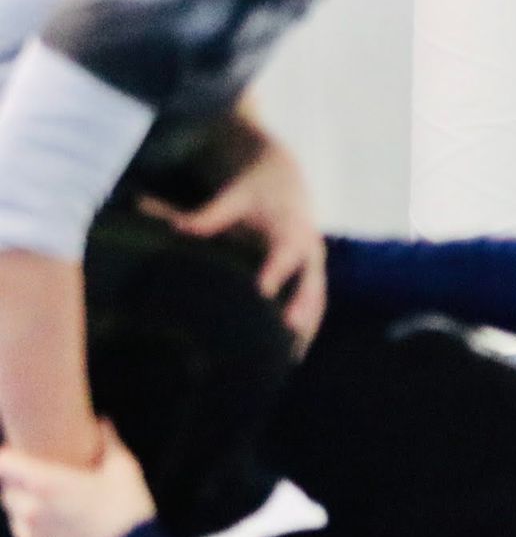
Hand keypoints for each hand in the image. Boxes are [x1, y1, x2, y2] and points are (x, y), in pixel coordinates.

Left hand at [0, 423, 155, 536]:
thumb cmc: (127, 513)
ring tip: (59, 512)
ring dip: (29, 512)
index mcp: (46, 484)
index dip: (6, 457)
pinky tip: (64, 534)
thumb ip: (109, 442)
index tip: (15, 453)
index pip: (3, 464)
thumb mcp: (125, 471)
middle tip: (49, 484)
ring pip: (16, 519)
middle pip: (8, 492)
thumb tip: (103, 421)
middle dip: (22, 486)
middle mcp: (29, 511)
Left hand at [140, 135, 326, 354]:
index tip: (261, 291)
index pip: (287, 251)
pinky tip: (291, 357)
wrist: (284, 180)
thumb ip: (210, 215)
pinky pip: (314, 306)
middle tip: (288, 329)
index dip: (276, 270)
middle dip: (302, 305)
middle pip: (310, 280)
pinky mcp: (312, 277)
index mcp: (291, 226)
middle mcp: (309, 248)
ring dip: (306, 325)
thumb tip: (177, 228)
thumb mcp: (234, 195)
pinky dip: (306, 329)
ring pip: (317, 298)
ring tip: (290, 357)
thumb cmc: (254, 190)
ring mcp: (314, 265)